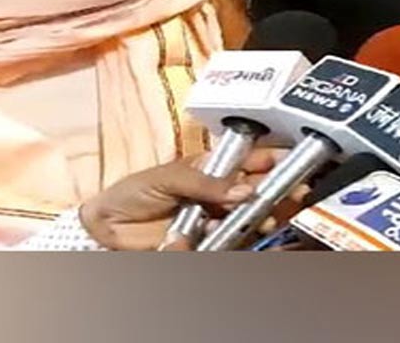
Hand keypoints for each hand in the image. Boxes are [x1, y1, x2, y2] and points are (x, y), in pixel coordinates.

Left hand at [79, 149, 281, 250]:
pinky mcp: (208, 241)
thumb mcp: (169, 176)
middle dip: (278, 190)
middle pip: (259, 189)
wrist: (106, 226)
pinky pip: (232, 239)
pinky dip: (239, 236)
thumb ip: (207, 182)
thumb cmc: (134, 191)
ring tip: (266, 217)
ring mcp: (216, 217)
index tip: (292, 161)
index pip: (251, 159)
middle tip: (293, 193)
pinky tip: (237, 231)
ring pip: (251, 216)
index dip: (274, 159)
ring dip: (262, 216)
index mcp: (214, 168)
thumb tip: (245, 188)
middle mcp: (220, 192)